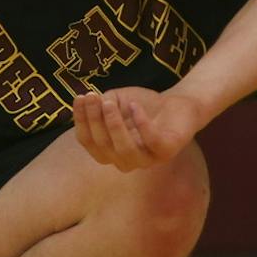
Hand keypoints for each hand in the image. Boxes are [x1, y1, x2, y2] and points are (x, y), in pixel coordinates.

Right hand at [71, 86, 205, 171]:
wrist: (176, 103)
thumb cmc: (141, 105)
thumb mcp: (115, 101)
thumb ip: (100, 104)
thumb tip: (85, 103)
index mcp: (109, 151)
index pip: (88, 141)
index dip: (81, 121)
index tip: (80, 98)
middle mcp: (125, 160)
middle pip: (103, 146)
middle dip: (95, 120)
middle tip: (93, 96)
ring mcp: (147, 159)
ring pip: (125, 150)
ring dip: (114, 125)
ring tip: (109, 103)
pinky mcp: (166, 151)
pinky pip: (151, 141)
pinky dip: (141, 123)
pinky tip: (136, 106)